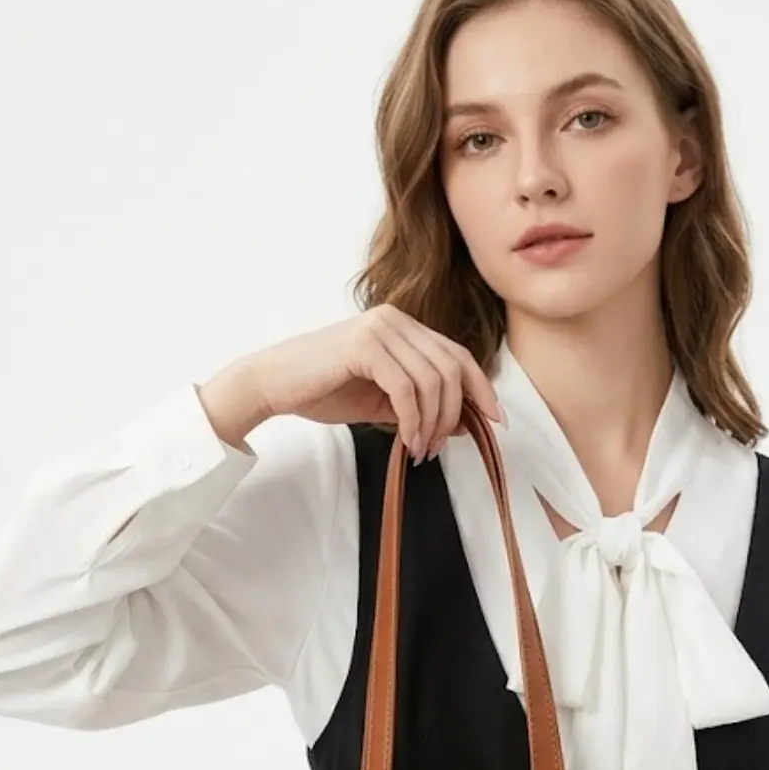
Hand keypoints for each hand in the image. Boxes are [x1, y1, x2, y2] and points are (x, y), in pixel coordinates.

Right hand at [248, 305, 505, 458]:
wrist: (274, 384)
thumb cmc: (323, 390)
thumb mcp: (382, 401)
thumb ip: (419, 405)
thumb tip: (460, 424)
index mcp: (403, 326)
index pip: (456, 354)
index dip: (481, 387)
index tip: (494, 420)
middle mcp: (395, 320)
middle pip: (451, 368)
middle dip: (454, 414)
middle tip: (438, 446)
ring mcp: (380, 328)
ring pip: (432, 380)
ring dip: (432, 423)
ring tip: (420, 449)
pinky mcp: (364, 346)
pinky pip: (406, 388)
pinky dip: (414, 420)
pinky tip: (408, 441)